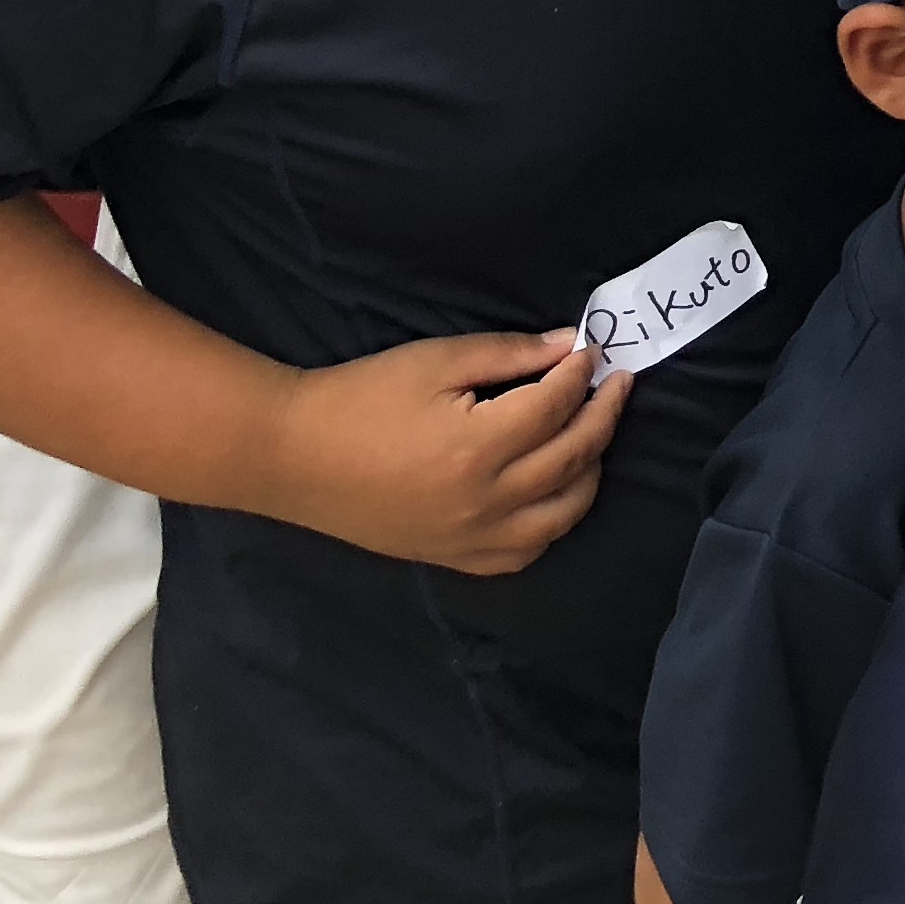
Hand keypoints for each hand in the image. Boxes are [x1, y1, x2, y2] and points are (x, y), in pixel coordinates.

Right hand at [261, 331, 629, 570]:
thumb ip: (510, 355)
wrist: (289, 456)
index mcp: (478, 448)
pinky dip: (552, 523)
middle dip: (603, 416)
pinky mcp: (452, 557)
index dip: (581, 375)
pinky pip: (524, 552)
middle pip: (573, 458)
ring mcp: (470, 538)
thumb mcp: (435, 360)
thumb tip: (571, 346)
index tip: (590, 352)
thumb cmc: (358, 398)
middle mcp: (484, 502)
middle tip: (615, 386)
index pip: (557, 407)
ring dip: (590, 471)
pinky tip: (554, 492)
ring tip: (591, 434)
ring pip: (563, 514)